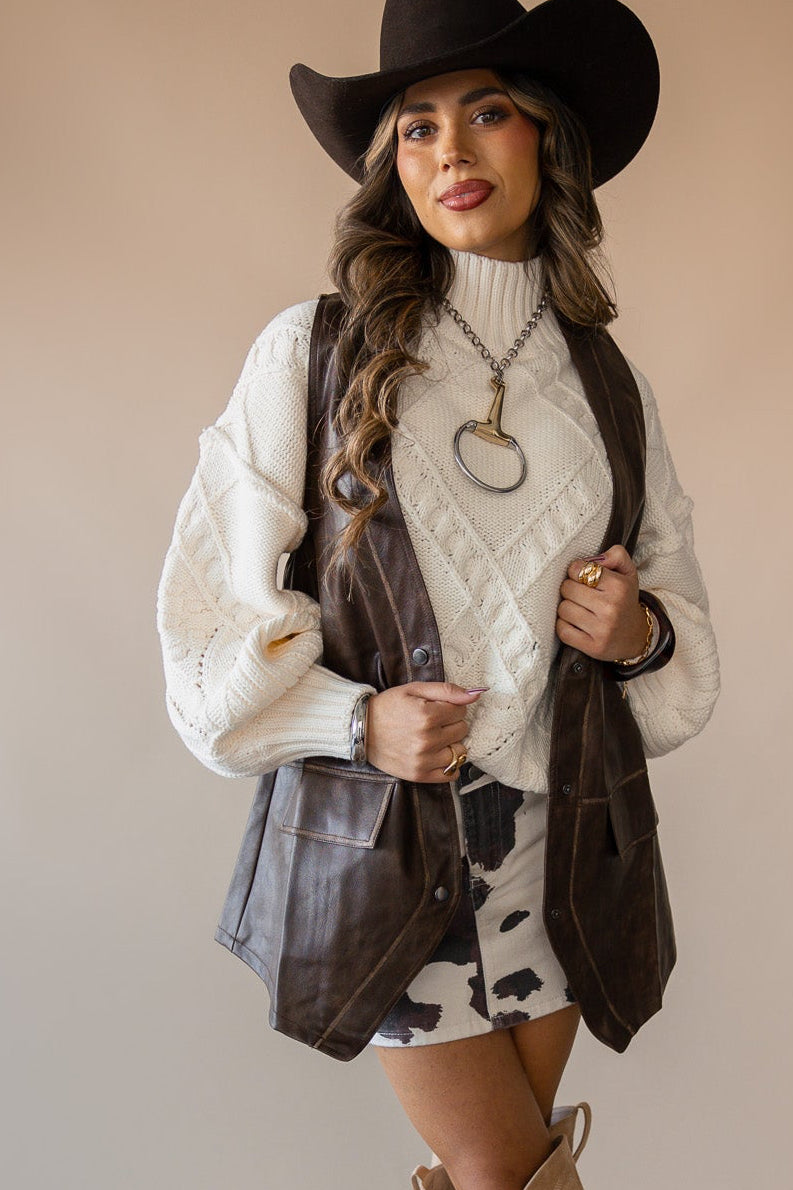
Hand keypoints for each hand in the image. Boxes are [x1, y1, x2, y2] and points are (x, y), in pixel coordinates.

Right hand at [365, 682, 483, 783]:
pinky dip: (449, 764)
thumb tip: (475, 694)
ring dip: (451, 743)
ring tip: (435, 738)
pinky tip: (437, 754)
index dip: (452, 707)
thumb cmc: (387, 707)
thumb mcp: (414, 690)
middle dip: (452, 723)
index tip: (438, 708)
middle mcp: (427, 740)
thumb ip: (447, 691)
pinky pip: (451, 774)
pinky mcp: (419, 774)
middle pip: (462, 730)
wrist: (361, 729)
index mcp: (427, 716)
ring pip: (460, 751)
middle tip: (434, 722)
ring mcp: (424, 760)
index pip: (461, 711)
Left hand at [556, 545, 647, 661]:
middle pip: (567, 589)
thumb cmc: (625, 600)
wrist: (636, 636)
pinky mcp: (593, 647)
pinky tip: (576, 623)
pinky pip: (562, 630)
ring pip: (563, 609)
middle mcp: (611, 608)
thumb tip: (592, 559)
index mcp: (618, 586)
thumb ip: (615, 555)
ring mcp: (602, 629)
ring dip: (567, 608)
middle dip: (570, 589)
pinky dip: (564, 626)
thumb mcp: (628, 572)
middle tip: (580, 594)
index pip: (577, 569)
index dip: (575, 572)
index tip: (582, 577)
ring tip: (579, 609)